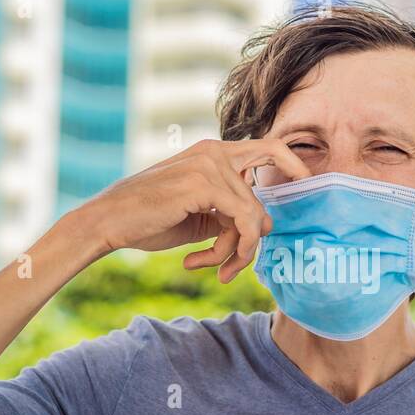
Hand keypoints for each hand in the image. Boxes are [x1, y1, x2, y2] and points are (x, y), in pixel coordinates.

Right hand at [82, 139, 310, 282]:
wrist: (106, 223)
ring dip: (235, 253)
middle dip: (252, 239)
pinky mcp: (204, 183)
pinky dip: (230, 250)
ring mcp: (210, 163)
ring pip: (253, 217)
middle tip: (233, 266)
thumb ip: (230, 214)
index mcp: (213, 152)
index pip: (269, 147)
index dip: (293, 162)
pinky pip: (244, 222)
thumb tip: (266, 225)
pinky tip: (196, 264)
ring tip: (210, 267)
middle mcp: (214, 151)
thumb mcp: (198, 217)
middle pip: (262, 196)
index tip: (307, 183)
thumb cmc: (148, 220)